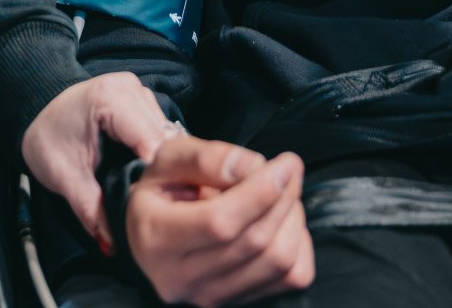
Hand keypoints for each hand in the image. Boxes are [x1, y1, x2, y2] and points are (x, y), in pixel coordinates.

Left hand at [21, 72, 175, 250]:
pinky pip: (160, 128)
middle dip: (162, 171)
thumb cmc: (47, 139)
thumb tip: (112, 242)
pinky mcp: (140, 98)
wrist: (35, 112)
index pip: (151, 142)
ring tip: (151, 188)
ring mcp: (137, 90)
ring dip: (163, 162)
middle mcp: (129, 87)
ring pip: (167, 133)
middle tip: (154, 203)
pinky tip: (148, 172)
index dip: (156, 176)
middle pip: (164, 138)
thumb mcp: (64, 177)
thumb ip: (90, 208)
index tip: (157, 205)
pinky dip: (157, 151)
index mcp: (110, 98)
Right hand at [126, 136, 313, 305]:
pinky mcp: (237, 302)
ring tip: (282, 191)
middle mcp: (181, 278)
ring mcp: (211, 296)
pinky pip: (290, 278)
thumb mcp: (167, 158)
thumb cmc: (161, 189)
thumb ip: (204, 158)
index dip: (260, 193)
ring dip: (291, 219)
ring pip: (277, 263)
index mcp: (157, 237)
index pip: (220, 223)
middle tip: (289, 168)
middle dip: (282, 199)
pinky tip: (282, 220)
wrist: (153, 227)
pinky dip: (298, 244)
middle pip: (254, 243)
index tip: (283, 164)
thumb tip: (251, 166)